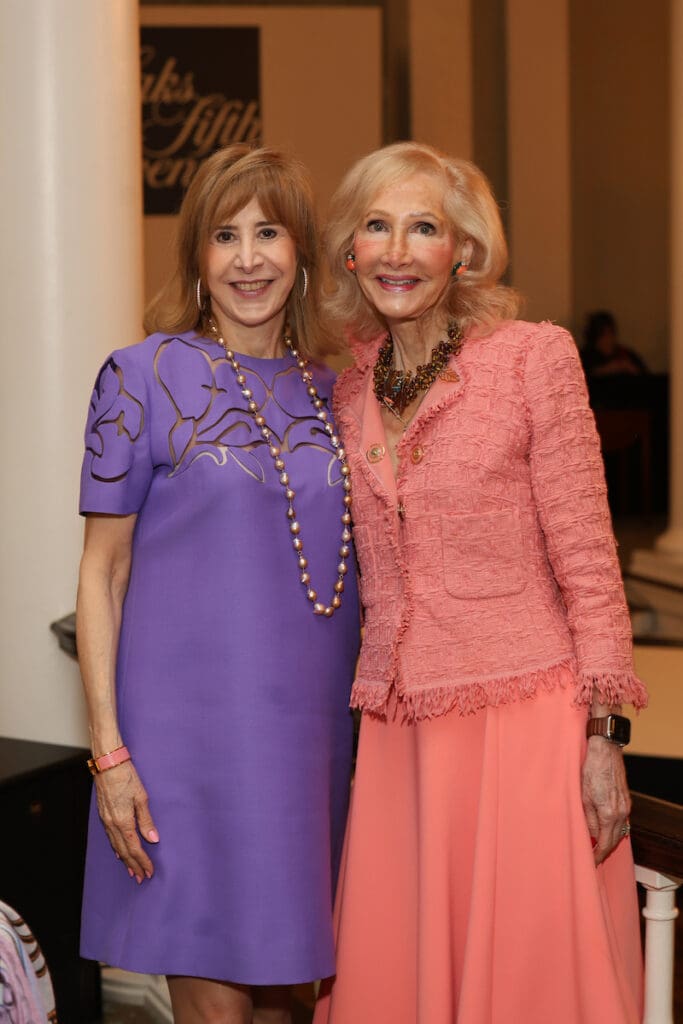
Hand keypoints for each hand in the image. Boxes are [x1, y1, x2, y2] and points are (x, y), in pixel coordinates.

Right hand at [94, 761, 158, 881]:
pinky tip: (119, 852)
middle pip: (124, 851)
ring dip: (124, 860)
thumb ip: (146, 820)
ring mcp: (106, 820)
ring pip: (116, 846)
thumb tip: (153, 839)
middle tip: (141, 878)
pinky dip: (116, 848)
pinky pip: (110, 837)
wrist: (108, 764)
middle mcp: (112, 824)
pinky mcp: (103, 815)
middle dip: (133, 865)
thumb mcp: (141, 797)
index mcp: (123, 821)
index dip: (143, 861)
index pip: (135, 848)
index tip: (149, 871)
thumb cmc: (127, 777)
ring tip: (132, 870)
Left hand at [581, 737, 630, 864]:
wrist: (604, 751)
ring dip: (609, 839)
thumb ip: (588, 819)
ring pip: (619, 831)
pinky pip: (621, 820)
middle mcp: (621, 813)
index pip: (606, 844)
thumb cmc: (591, 770)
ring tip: (596, 844)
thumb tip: (591, 835)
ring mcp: (626, 806)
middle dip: (604, 850)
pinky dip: (613, 828)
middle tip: (593, 856)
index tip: (591, 861)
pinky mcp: (626, 799)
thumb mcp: (583, 797)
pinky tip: (604, 827)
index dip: (598, 855)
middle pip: (614, 840)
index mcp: (609, 814)